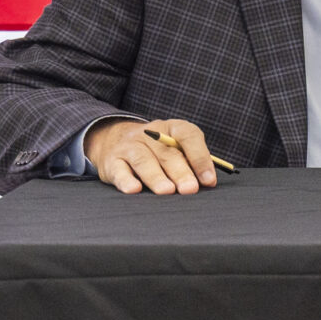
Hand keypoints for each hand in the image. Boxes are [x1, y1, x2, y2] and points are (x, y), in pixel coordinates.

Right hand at [87, 117, 215, 193]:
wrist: (114, 141)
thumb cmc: (157, 151)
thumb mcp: (175, 149)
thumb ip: (192, 161)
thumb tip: (208, 181)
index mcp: (171, 128)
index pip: (187, 135)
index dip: (200, 157)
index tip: (208, 179)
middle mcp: (150, 134)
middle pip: (167, 153)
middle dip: (180, 172)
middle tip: (190, 189)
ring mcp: (129, 146)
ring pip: (144, 161)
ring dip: (156, 177)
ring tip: (167, 191)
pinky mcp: (112, 161)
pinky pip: (119, 170)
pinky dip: (126, 180)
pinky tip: (134, 189)